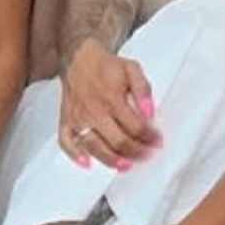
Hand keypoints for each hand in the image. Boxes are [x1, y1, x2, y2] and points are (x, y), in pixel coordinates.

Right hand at [57, 40, 158, 167]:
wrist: (79, 58)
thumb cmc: (107, 66)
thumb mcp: (132, 69)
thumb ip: (143, 89)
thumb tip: (150, 112)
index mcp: (112, 98)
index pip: (135, 126)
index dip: (149, 137)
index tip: (158, 141)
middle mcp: (94, 111)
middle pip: (117, 141)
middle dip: (136, 152)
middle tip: (147, 155)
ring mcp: (78, 118)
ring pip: (95, 146)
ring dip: (111, 159)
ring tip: (125, 166)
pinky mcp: (66, 120)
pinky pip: (66, 142)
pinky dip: (75, 155)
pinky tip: (87, 163)